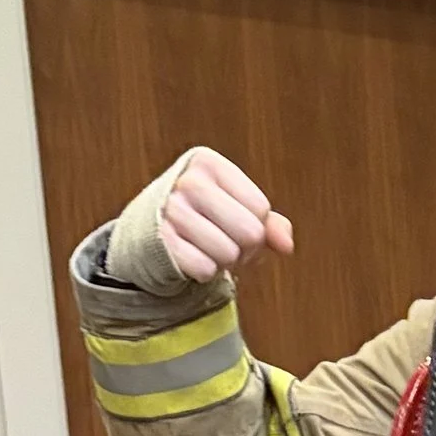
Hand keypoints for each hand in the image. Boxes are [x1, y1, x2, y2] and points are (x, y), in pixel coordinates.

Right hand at [156, 150, 295, 284]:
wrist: (149, 236)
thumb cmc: (203, 219)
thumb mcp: (236, 209)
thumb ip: (270, 224)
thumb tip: (286, 245)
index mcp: (208, 163)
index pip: (260, 208)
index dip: (256, 227)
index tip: (233, 224)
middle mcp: (188, 181)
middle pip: (251, 232)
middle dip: (244, 249)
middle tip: (223, 242)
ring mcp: (171, 211)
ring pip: (229, 254)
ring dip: (223, 262)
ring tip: (205, 248)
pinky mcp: (162, 242)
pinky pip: (206, 270)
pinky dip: (204, 273)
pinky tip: (190, 258)